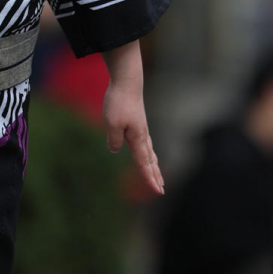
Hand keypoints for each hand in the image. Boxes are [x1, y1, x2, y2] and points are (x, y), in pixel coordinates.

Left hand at [101, 41, 162, 195]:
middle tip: (161, 189)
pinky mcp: (137, 122)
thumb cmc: (119, 102)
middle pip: (150, 160)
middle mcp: (142, 135)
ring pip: (149, 151)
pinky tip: (146, 152)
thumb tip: (114, 148)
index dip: (149, 178)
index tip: (157, 191)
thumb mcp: (112, 123)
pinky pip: (145, 143)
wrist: (127, 81)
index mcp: (137, 139)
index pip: (144, 163)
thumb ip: (114, 139)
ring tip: (158, 175)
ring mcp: (141, 128)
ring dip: (153, 165)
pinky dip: (148, 153)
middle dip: (155, 175)